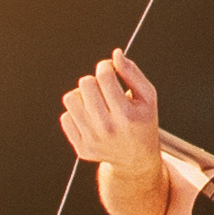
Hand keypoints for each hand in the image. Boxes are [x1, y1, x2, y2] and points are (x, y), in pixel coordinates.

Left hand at [59, 50, 163, 167]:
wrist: (136, 159)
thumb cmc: (142, 123)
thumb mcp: (147, 97)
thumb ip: (132, 73)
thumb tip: (116, 55)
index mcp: (126, 114)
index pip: (104, 75)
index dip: (106, 66)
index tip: (109, 69)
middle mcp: (107, 128)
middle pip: (85, 84)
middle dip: (94, 80)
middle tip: (103, 88)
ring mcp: (92, 139)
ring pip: (71, 99)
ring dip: (82, 96)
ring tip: (94, 102)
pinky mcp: (81, 148)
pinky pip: (65, 118)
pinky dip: (76, 114)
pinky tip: (90, 118)